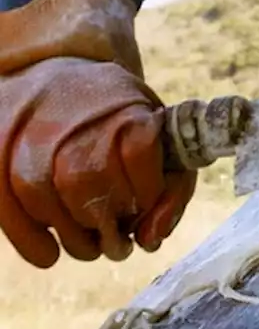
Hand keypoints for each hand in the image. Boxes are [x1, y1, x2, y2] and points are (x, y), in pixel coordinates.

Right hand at [0, 0, 195, 266]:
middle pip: (88, 189)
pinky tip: (49, 254)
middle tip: (114, 240)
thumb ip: (172, 188)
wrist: (60, 74)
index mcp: (124, 109)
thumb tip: (150, 240)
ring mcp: (28, 132)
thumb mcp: (161, 135)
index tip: (141, 207)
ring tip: (88, 245)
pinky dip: (29, 240)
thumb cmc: (119, 117)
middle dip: (106, 228)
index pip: (140, 163)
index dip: (145, 197)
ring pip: (45, 201)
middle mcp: (73, 118)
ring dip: (72, 239)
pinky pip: (6, 204)